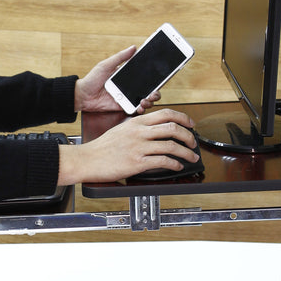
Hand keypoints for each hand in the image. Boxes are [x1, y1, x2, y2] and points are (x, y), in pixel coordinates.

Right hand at [58, 108, 198, 184]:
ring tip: (191, 156)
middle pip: (173, 127)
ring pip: (171, 145)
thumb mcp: (121, 129)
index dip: (183, 118)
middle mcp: (139, 132)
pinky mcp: (137, 162)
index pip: (166, 114)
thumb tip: (154, 130)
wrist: (87, 159)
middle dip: (189, 136)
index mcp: (136, 122)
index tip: (190, 125)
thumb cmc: (102, 147)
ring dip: (186, 152)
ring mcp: (139, 147)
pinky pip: (162, 161)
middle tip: (193, 142)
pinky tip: (177, 166)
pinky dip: (174, 163)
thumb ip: (138, 128)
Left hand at [74, 46, 160, 113]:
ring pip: (145, 100)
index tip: (164, 74)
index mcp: (129, 76)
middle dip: (156, 92)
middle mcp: (130, 87)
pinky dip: (141, 109)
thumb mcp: (106, 65)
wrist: (82, 95)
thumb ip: (120, 57)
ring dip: (150, 101)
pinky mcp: (123, 107)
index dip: (157, 76)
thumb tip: (134, 47)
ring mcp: (127, 98)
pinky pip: (135, 109)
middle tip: (154, 92)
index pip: (146, 75)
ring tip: (146, 99)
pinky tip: (140, 107)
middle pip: (150, 90)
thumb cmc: (92, 79)